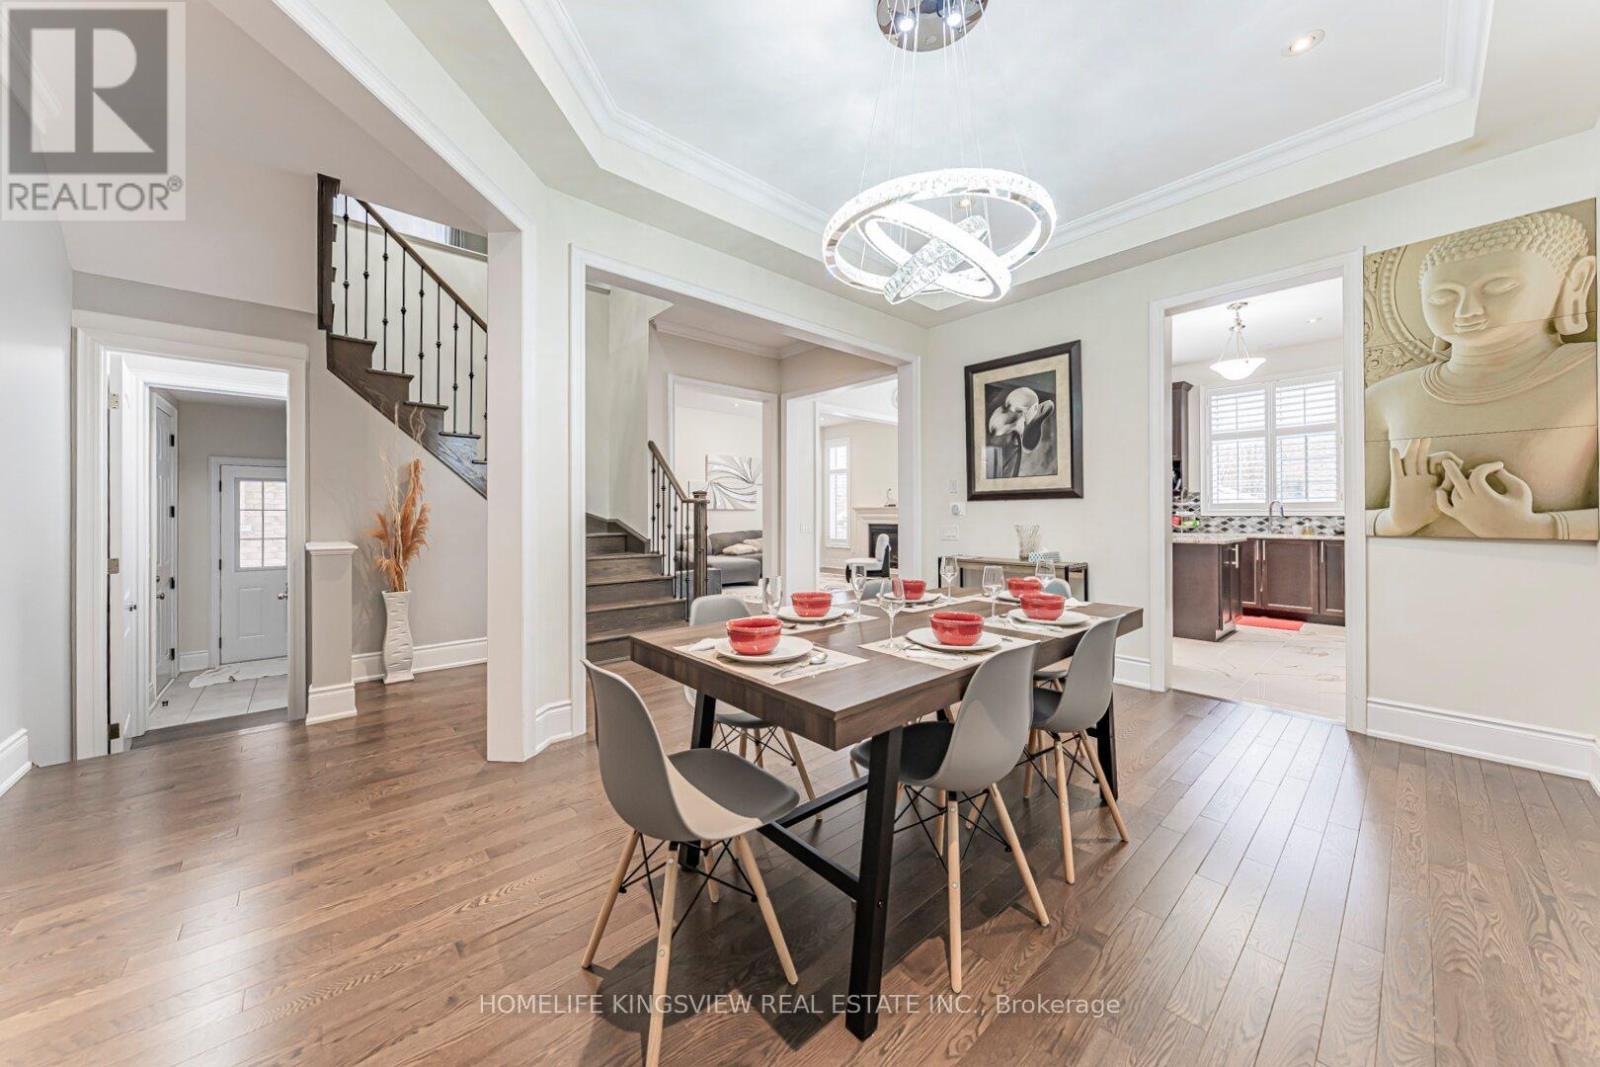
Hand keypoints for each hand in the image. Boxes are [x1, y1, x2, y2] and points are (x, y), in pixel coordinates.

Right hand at [1377, 438, 1445, 535]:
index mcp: (1431, 478)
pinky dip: (1395, 460)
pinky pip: (1396, 469)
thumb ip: (1448, 489)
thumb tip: (1454, 478)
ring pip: (1410, 460)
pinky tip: (1394, 450)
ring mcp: (1408, 478)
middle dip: (1424, 446)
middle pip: (1422, 456)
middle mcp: (1419, 476)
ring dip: (1412, 449)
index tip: (1458, 461)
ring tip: (1415, 438)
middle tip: (1427, 434)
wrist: (1408, 522)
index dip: (1446, 460)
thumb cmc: (1426, 513)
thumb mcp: (1442, 501)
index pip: (1437, 463)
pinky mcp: (1398, 483)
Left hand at [1435, 459, 1556, 538]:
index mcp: (1485, 496)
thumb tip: (1493, 468)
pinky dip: (1440, 499)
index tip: (1499, 465)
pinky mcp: (1461, 518)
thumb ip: (1505, 476)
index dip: (1487, 466)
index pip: (1477, 474)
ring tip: (1467, 477)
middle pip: (1457, 481)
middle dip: (1452, 469)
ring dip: (1459, 483)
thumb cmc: (1521, 509)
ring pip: (1454, 492)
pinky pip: (1445, 508)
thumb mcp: (1518, 489)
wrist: (1516, 534)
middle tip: (1447, 460)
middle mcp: (1472, 504)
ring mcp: (1464, 512)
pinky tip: (1441, 491)